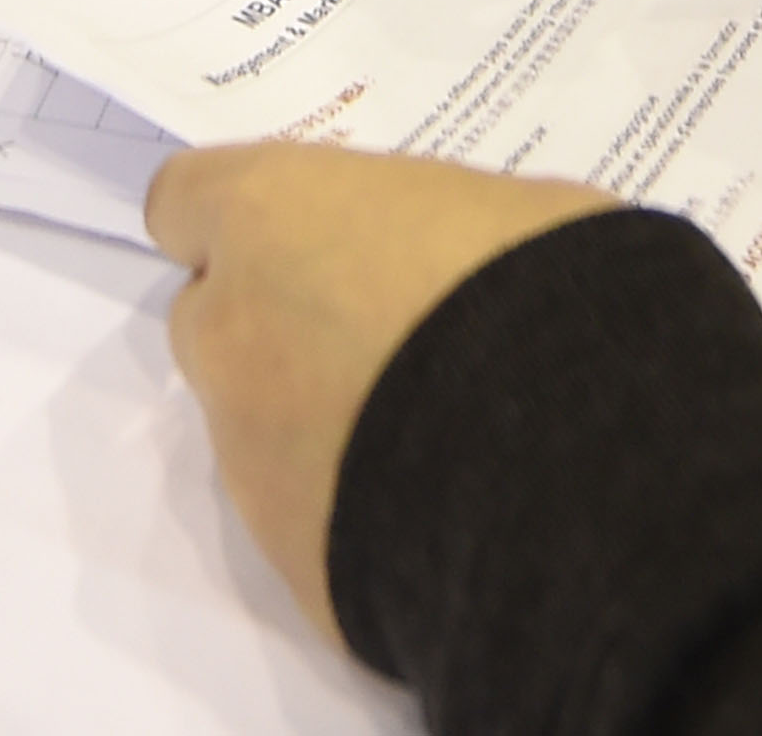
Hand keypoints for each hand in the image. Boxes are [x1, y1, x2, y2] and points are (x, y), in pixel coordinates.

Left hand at [147, 145, 617, 644]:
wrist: (575, 464)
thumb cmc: (545, 292)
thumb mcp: (503, 209)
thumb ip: (423, 230)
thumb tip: (437, 260)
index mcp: (271, 218)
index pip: (185, 202)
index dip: (238, 225)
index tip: (294, 240)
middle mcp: (232, 334)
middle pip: (212, 324)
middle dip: (275, 333)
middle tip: (382, 345)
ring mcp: (248, 459)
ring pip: (257, 435)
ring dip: (322, 431)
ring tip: (436, 445)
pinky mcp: (290, 560)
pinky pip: (311, 527)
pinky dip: (359, 516)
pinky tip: (445, 513)